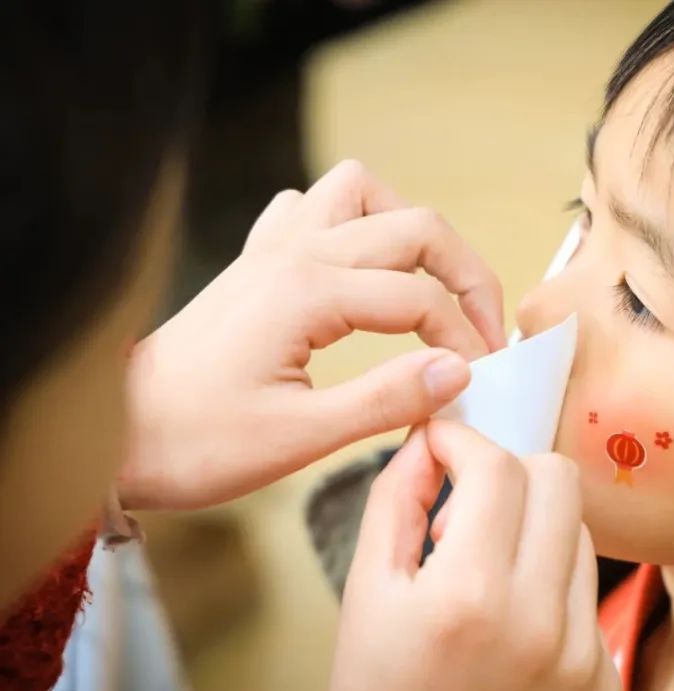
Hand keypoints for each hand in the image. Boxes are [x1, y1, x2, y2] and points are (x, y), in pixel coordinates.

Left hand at [119, 160, 504, 509]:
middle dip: (466, 277)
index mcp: (307, 293)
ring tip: (429, 290)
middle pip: (416, 228)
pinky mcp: (258, 261)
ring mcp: (273, 248)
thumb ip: (386, 399)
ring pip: (365, 193)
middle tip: (483, 333)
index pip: (422, 301)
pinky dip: (355, 226)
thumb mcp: (299, 437)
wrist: (118, 435)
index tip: (483, 381)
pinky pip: (316, 206)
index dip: (466, 340)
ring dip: (411, 233)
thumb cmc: (196, 443)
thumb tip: (460, 372)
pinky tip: (362, 275)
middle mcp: (294, 253)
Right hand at [324, 420, 620, 690]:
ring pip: (578, 531)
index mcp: (469, 595)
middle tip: (467, 508)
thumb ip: (395, 498)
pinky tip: (511, 621)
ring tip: (485, 571)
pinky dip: (549, 584)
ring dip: (531, 529)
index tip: (441, 446)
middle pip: (559, 479)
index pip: (497, 467)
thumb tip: (429, 437)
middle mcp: (538, 621)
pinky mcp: (602, 679)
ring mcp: (581, 653)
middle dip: (509, 472)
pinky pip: (586, 590)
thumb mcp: (365, 590)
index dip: (463, 441)